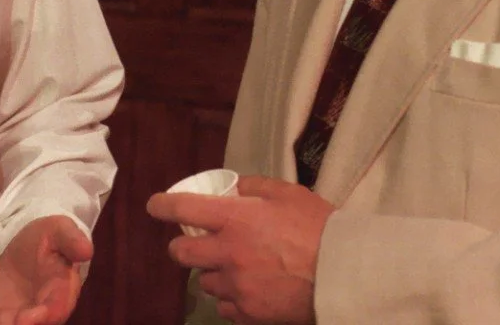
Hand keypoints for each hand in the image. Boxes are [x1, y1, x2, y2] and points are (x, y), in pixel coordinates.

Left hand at [0, 215, 92, 324]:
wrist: (25, 246)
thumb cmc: (49, 238)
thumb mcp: (59, 230)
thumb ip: (71, 239)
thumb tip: (87, 250)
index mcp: (63, 290)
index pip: (59, 308)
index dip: (47, 314)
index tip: (27, 318)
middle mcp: (45, 310)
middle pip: (41, 324)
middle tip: (15, 322)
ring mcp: (23, 315)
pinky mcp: (2, 316)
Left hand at [146, 176, 333, 324]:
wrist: (344, 274)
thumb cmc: (318, 227)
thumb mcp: (287, 194)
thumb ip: (254, 188)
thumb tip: (234, 189)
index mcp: (234, 219)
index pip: (182, 210)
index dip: (162, 206)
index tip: (155, 206)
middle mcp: (227, 253)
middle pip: (180, 254)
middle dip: (180, 247)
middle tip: (193, 244)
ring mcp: (236, 287)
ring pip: (204, 283)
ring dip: (212, 273)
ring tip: (234, 268)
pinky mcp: (248, 313)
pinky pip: (224, 308)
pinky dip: (230, 299)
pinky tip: (246, 290)